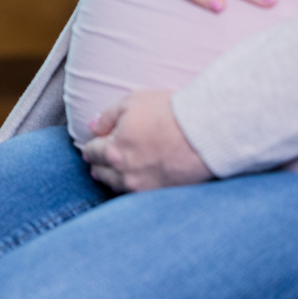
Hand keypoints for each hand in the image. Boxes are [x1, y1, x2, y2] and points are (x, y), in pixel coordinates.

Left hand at [81, 90, 212, 191]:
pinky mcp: (162, 195)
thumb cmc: (169, 113)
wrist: (206, 132)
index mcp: (113, 150)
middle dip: (99, 164)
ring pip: (117, 187)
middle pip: (101, 172)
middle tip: (98, 162)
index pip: (92, 152)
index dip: (91, 147)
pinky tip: (135, 182)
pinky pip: (138, 195)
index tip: (93, 145)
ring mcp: (144, 187)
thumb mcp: (131, 103)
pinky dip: (133, 188)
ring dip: (112, 179)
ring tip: (112, 173)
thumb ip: (107, 116)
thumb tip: (93, 128)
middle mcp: (125, 173)